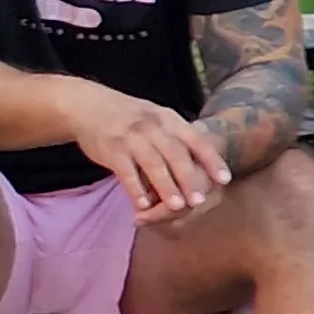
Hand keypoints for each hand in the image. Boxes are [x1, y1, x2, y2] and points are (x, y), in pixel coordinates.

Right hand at [67, 88, 234, 224]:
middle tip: (200, 200)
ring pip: (153, 165)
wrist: (89, 106)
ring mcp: (131, 138)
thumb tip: (204, 165)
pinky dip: (135, 189)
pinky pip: (126, 172)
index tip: (224, 180)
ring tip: (177, 206)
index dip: (212, 161)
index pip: (196, 140)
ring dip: (166, 187)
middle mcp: (152, 127)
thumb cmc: (129, 118)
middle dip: (190, 179)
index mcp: (169, 119)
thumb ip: (178, 138)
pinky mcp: (111, 150)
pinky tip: (142, 205)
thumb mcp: (157, 118)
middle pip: (176, 155)